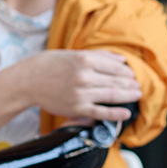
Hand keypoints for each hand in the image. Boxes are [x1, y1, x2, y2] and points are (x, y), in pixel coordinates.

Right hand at [18, 50, 141, 121]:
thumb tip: (121, 60)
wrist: (28, 81)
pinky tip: (125, 113)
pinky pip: (101, 112)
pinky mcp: (77, 108)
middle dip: (130, 84)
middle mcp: (85, 76)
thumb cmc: (50, 65)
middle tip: (138, 86)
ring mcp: (82, 93)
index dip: (127, 72)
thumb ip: (99, 56)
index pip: (115, 67)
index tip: (132, 75)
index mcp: (85, 60)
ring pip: (112, 95)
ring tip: (136, 95)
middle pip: (116, 81)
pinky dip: (115, 114)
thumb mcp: (73, 54)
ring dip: (128, 96)